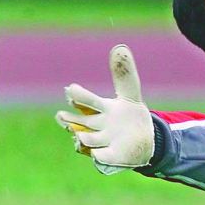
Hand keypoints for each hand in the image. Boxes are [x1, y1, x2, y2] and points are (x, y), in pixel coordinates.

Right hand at [55, 44, 153, 174]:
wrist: (143, 142)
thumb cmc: (131, 117)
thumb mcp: (131, 95)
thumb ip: (124, 75)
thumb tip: (120, 47)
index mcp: (102, 109)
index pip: (88, 100)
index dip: (79, 96)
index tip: (71, 89)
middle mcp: (98, 126)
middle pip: (80, 122)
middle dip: (70, 120)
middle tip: (61, 115)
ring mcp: (102, 142)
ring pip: (86, 140)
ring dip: (83, 137)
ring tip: (79, 135)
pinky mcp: (110, 157)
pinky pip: (101, 157)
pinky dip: (99, 155)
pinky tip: (98, 153)